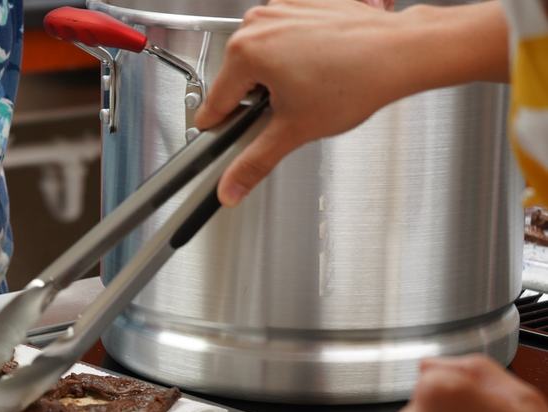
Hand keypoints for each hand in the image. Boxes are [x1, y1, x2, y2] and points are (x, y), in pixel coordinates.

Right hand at [194, 0, 405, 206]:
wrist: (401, 52)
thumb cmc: (357, 81)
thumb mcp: (293, 131)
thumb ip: (253, 164)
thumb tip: (229, 188)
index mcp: (246, 51)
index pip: (215, 102)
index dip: (224, 128)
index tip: (234, 135)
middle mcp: (259, 22)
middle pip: (237, 78)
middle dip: (255, 100)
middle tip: (289, 110)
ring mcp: (281, 8)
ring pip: (260, 57)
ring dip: (274, 77)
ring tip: (308, 87)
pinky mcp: (302, 4)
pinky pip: (283, 37)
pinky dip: (293, 54)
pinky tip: (317, 68)